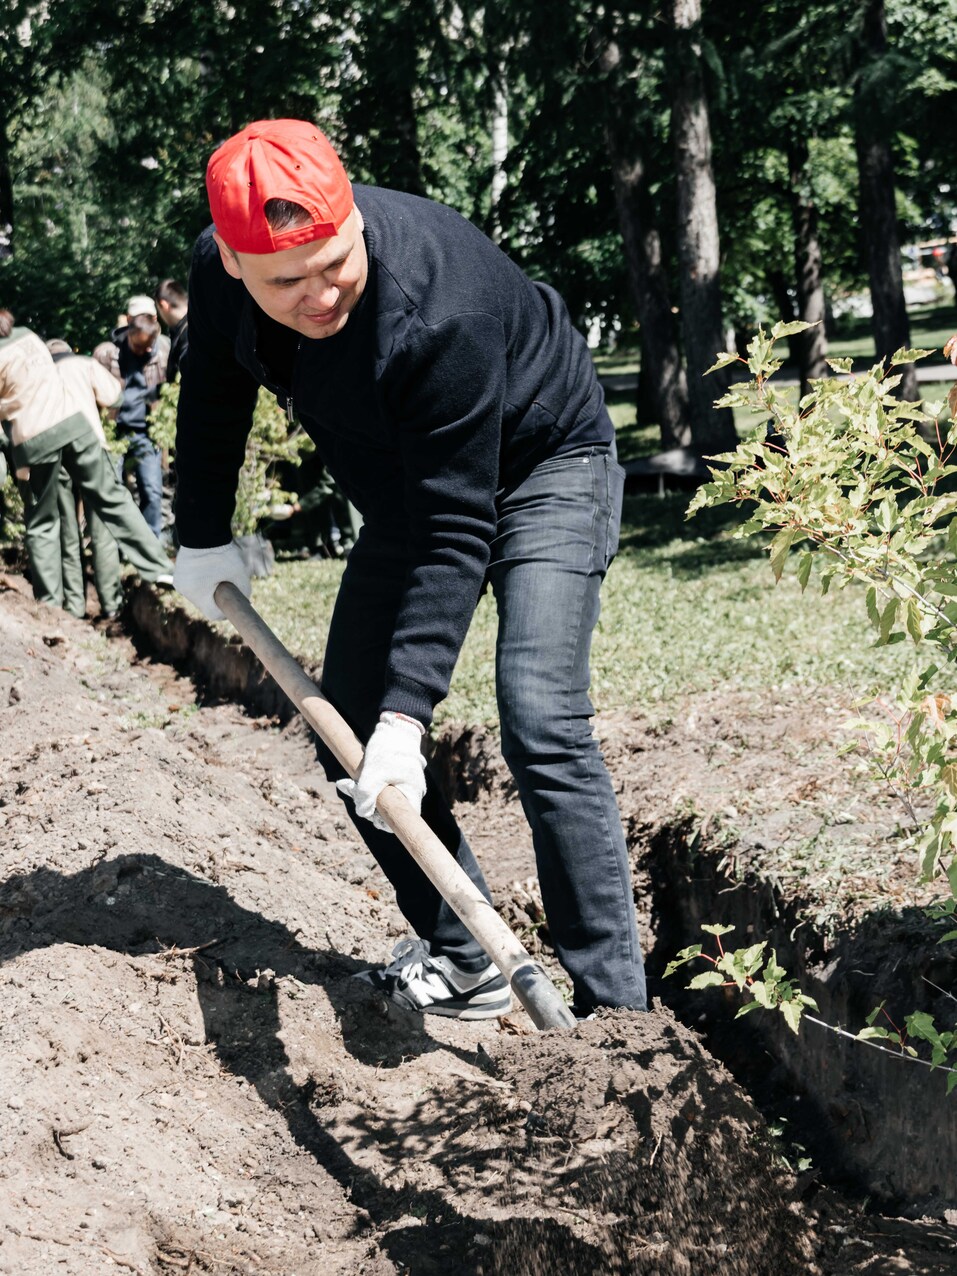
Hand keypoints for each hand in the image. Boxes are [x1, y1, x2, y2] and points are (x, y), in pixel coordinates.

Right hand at [173, 542, 250, 619]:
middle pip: (205, 604)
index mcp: (198, 594)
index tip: (235, 604)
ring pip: (198, 595)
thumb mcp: (240, 575)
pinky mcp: (177, 573)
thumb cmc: (223, 553)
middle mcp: (185, 590)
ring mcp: (179, 582)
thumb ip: (244, 592)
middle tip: (229, 586)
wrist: (204, 530)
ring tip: (218, 575)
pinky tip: (209, 571)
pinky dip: (202, 582)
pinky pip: (192, 585)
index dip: (226, 612)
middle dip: (217, 599)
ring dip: (209, 590)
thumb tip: (244, 601)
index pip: (213, 614)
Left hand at [337, 712, 426, 830]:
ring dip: (363, 795)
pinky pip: (379, 789)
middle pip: (388, 811)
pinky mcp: (394, 777)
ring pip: (380, 799)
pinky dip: (365, 786)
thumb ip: (366, 796)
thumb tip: (362, 813)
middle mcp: (410, 792)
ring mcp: (403, 785)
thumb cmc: (388, 750)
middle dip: (367, 805)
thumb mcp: (373, 773)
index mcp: (412, 794)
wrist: (395, 726)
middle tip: (351, 789)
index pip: (400, 821)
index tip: (369, 812)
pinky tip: (350, 780)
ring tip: (348, 783)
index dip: (383, 822)